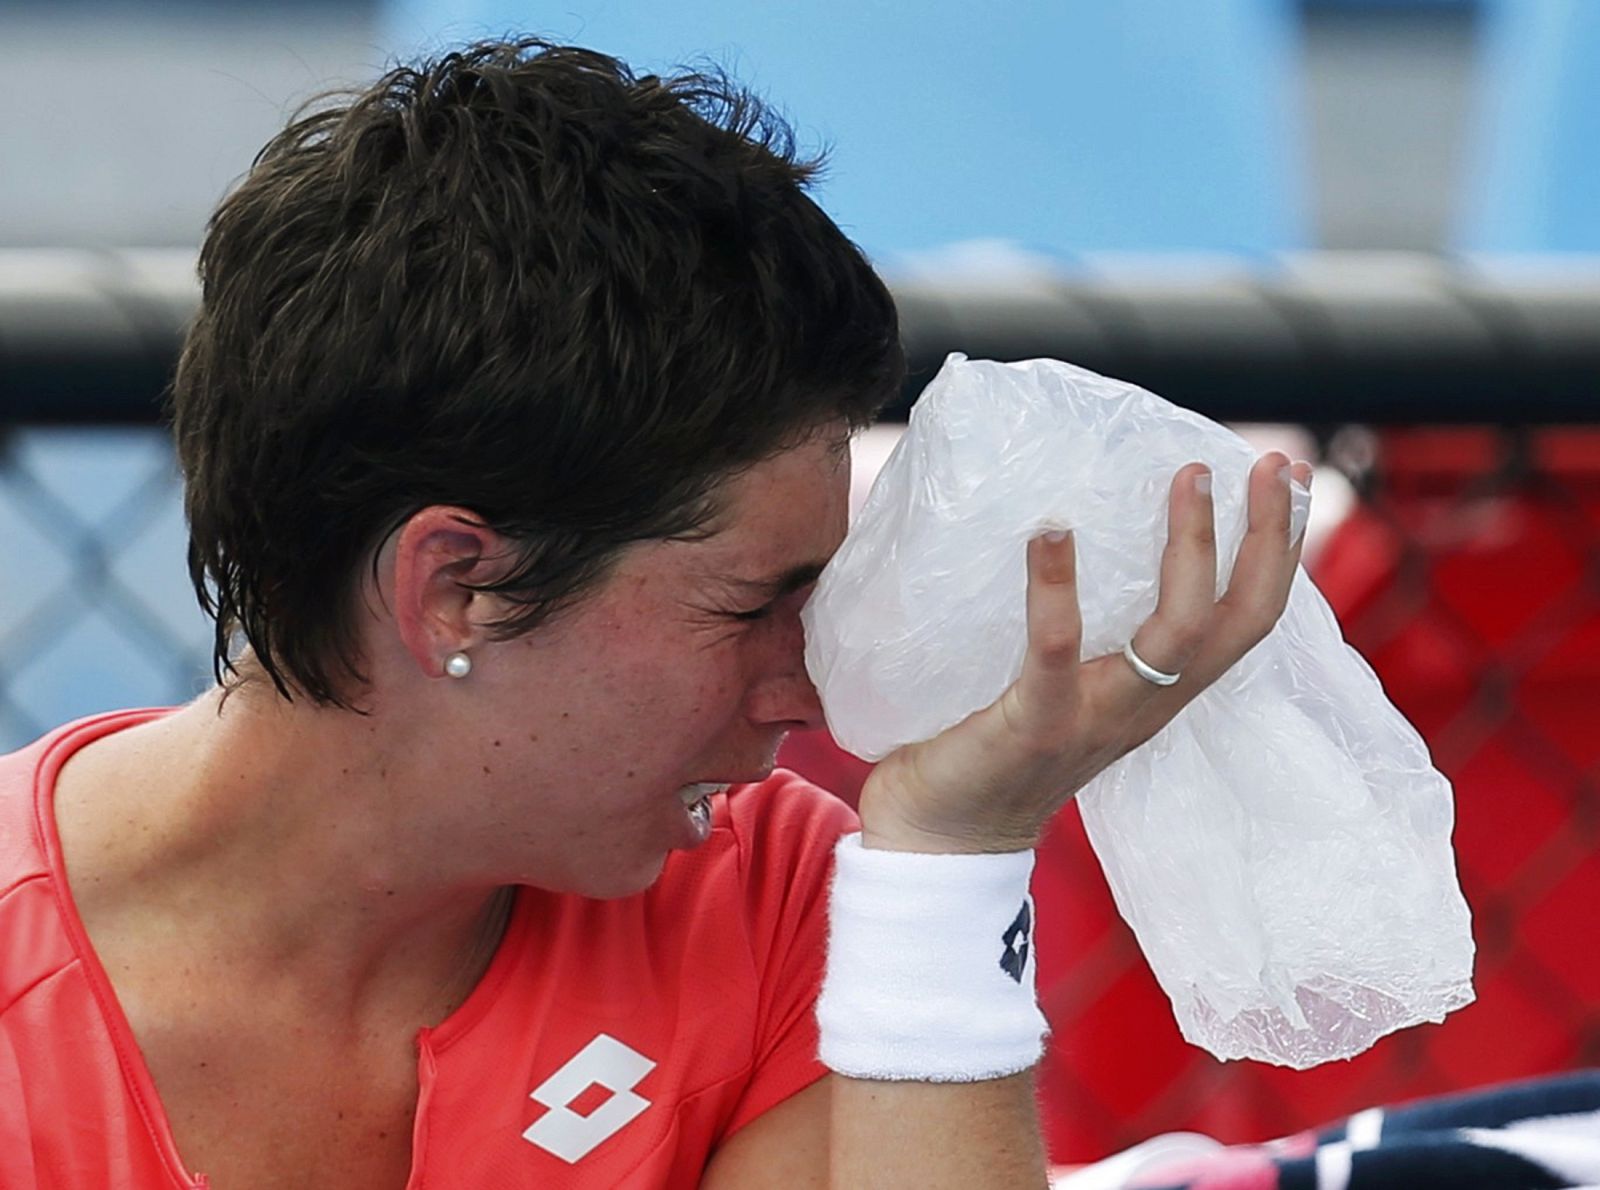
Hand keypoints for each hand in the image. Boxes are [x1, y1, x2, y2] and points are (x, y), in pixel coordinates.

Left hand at [857, 452, 1311, 854]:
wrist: (941, 842)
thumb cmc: (993, 751)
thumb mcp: (1065, 687)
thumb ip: (1086, 634)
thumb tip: (1074, 528)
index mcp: (1156, 694)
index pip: (1243, 621)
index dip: (1279, 552)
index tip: (1287, 479)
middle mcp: (1144, 706)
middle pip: (1239, 623)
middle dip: (1268, 540)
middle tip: (1269, 462)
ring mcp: (1095, 718)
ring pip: (1176, 634)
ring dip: (1191, 549)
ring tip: (1190, 477)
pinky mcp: (1035, 724)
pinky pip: (1056, 650)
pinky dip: (1057, 587)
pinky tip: (1054, 530)